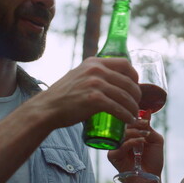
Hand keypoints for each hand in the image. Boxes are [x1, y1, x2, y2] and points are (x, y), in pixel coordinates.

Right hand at [25, 57, 141, 128]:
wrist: (46, 108)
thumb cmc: (64, 96)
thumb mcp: (80, 75)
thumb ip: (94, 74)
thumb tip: (112, 78)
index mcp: (94, 62)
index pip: (125, 64)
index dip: (134, 76)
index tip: (135, 87)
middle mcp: (96, 70)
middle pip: (128, 82)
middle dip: (136, 95)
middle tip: (136, 105)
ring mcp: (95, 83)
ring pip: (125, 96)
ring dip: (133, 108)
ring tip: (134, 116)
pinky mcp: (94, 99)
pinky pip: (118, 108)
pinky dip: (126, 116)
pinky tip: (129, 120)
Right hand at [108, 111, 163, 177]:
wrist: (151, 177)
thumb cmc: (153, 160)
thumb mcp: (155, 140)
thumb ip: (149, 127)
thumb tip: (148, 111)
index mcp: (130, 133)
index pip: (128, 120)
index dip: (136, 118)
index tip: (146, 121)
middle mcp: (121, 138)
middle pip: (122, 124)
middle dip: (135, 123)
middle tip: (145, 126)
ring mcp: (116, 146)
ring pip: (120, 133)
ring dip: (134, 132)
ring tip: (144, 136)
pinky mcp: (113, 156)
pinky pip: (119, 145)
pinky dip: (130, 142)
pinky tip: (140, 142)